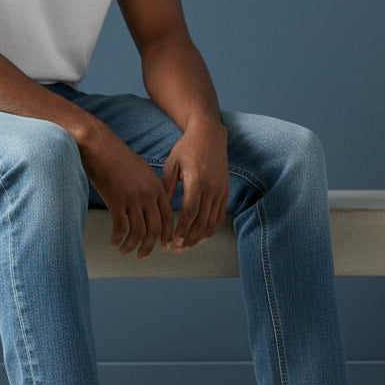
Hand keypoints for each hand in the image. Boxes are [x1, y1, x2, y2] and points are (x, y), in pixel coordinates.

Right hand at [78, 123, 173, 261]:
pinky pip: (120, 227)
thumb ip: (149, 188)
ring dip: (132, 246)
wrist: (98, 145)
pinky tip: (114, 243)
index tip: (163, 247)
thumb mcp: (141, 171)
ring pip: (139, 231)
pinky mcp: (116, 200)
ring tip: (124, 251)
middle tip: (143, 257)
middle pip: (156, 228)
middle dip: (150, 246)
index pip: (168, 217)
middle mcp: (148, 194)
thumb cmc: (117, 157)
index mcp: (157, 187)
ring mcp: (133, 197)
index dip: (167, 235)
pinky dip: (118, 238)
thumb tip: (151, 207)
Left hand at [162, 119, 229, 252]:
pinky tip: (202, 237)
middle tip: (178, 250)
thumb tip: (159, 209)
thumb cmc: (186, 148)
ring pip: (212, 221)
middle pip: (202, 220)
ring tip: (188, 246)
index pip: (191, 212)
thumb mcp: (172, 164)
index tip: (175, 243)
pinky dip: (212, 228)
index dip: (183, 230)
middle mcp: (211, 187)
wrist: (210, 134)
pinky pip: (220, 215)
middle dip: (190, 238)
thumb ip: (167, 187)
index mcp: (196, 180)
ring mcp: (221, 189)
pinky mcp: (226, 190)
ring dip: (200, 236)